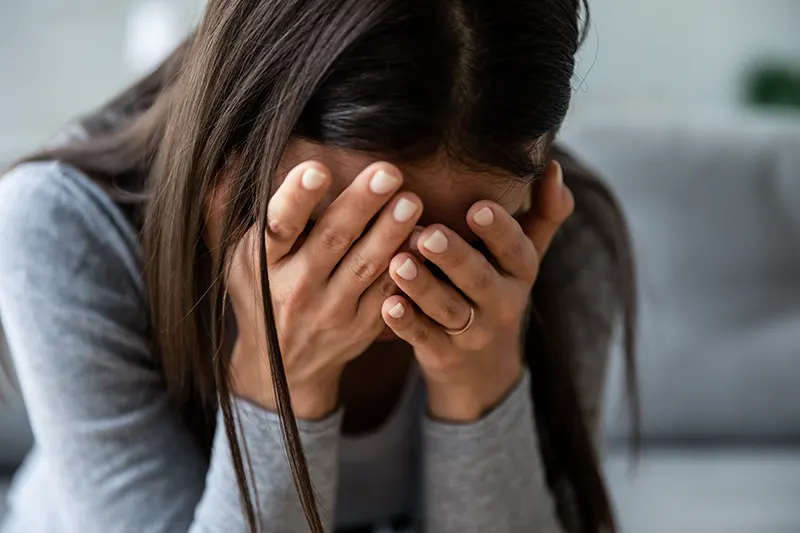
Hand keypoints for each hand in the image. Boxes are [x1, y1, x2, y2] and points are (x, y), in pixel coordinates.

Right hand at [226, 161, 421, 418]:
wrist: (282, 366)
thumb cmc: (261, 294)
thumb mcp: (239, 259)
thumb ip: (237, 211)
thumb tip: (228, 158)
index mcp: (263, 264)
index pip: (279, 228)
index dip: (297, 198)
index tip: (318, 169)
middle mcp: (295, 288)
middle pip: (332, 241)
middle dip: (360, 204)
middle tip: (387, 172)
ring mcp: (331, 310)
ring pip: (365, 266)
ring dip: (391, 232)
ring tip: (411, 201)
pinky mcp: (361, 325)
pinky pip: (387, 292)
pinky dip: (405, 267)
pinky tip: (422, 240)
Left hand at [381, 161, 573, 421]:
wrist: (485, 369)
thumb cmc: (498, 290)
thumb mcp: (524, 257)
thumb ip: (543, 213)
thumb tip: (552, 166)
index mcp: (520, 272)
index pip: (516, 250)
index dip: (499, 230)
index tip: (477, 207)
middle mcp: (501, 303)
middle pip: (479, 279)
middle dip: (454, 256)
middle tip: (427, 234)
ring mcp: (471, 332)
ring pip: (447, 309)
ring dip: (423, 287)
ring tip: (398, 262)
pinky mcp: (443, 354)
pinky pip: (424, 339)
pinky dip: (406, 324)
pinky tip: (387, 304)